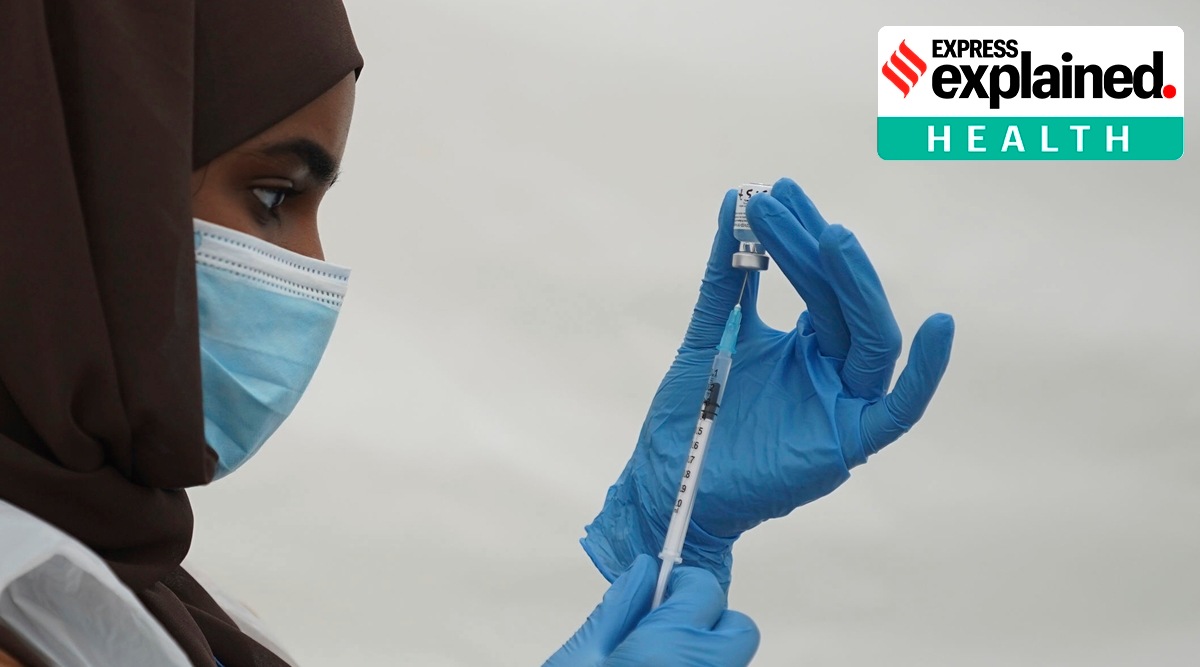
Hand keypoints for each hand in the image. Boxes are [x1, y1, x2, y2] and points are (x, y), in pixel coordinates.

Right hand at [545, 554, 758, 666]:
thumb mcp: (577, 660)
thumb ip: (618, 611)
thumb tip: (641, 575)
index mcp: (666, 652)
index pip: (706, 591)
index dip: (682, 586)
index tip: (662, 592)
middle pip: (739, 630)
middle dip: (709, 621)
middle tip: (668, 629)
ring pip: (730, 665)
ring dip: (703, 657)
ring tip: (659, 666)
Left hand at [582, 178, 954, 588]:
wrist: (668, 484)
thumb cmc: (690, 417)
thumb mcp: (709, 331)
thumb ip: (727, 274)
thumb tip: (733, 201)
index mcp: (806, 343)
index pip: (816, 279)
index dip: (798, 235)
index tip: (771, 191)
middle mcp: (831, 367)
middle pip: (841, 299)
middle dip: (812, 247)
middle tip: (781, 200)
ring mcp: (843, 402)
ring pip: (870, 337)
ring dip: (854, 283)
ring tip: (832, 235)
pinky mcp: (848, 443)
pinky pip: (901, 409)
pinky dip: (925, 370)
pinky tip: (940, 325)